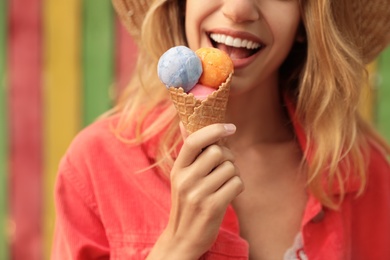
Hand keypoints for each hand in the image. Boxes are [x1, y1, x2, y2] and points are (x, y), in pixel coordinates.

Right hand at [147, 123, 243, 258]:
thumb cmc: (186, 202)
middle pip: (217, 152)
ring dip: (234, 173)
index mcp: (177, 169)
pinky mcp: (213, 207)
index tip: (230, 127)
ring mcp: (198, 194)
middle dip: (228, 156)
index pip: (194, 141)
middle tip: (225, 165)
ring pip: (230, 168)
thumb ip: (188, 151)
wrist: (182, 238)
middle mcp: (185, 180)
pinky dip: (238, 186)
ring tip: (224, 182)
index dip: (214, 130)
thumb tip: (184, 121)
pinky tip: (229, 193)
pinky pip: (237, 184)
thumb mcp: (181, 176)